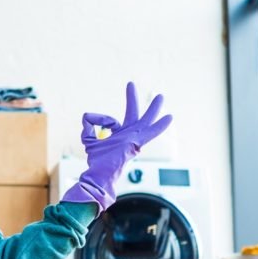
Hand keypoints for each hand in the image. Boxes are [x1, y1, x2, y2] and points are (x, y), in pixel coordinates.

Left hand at [61, 82, 171, 210]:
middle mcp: (128, 136)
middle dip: (132, 99)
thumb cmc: (96, 161)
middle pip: (133, 115)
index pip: (112, 121)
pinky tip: (170, 117)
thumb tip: (89, 114)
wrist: (99, 175)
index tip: (99, 131)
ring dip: (153, 109)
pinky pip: (150, 132)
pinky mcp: (137, 143)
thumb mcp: (88, 137)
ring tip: (160, 96)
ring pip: (145, 121)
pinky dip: (160, 125)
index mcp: (119, 136)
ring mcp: (134, 139)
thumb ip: (89, 123)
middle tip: (131, 83)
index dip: (102, 120)